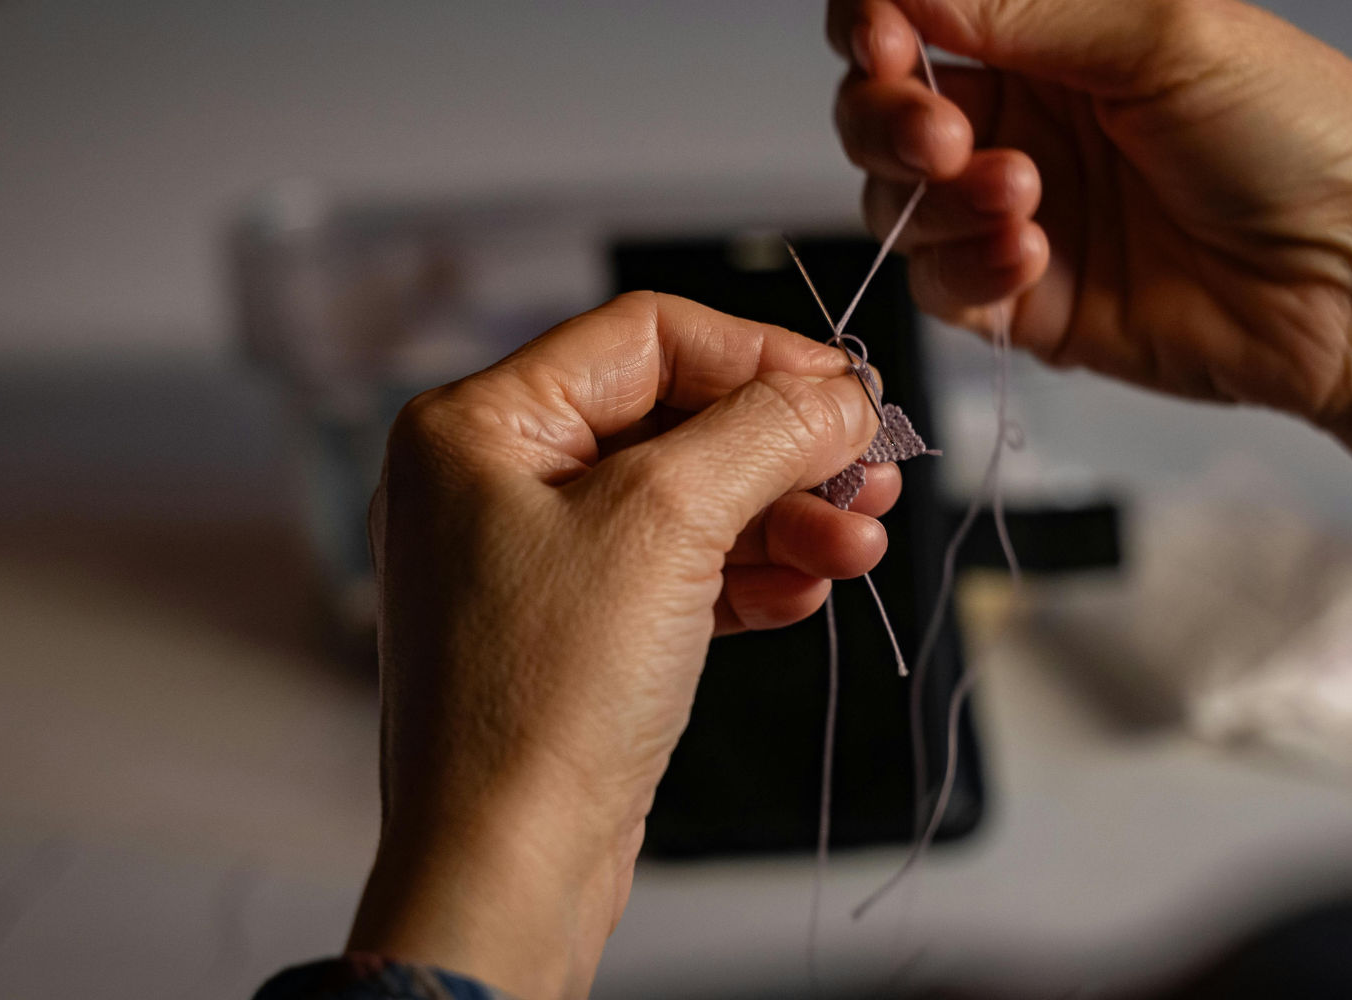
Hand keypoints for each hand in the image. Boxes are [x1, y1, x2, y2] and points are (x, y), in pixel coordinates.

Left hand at [345, 292, 894, 998]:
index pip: (643, 336)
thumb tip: (838, 395)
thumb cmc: (542, 697)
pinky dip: (750, 575)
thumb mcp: (665, 524)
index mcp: (478, 425)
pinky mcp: (577, 632)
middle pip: (676, 420)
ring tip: (858, 544)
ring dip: (785, 517)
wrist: (509, 867)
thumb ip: (763, 432)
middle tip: (873, 472)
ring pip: (689, 500)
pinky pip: (680, 573)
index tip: (847, 392)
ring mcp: (535, 562)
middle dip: (785, 450)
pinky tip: (806, 589)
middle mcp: (495, 482)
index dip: (759, 354)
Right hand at [829, 0, 1351, 519]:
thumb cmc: (1306, 136)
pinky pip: (942, 284)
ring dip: (936, 197)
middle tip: (939, 133)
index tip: (883, 36)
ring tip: (1017, 194)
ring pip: (900, 202)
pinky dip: (966, 266)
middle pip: (885, 110)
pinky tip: (1030, 250)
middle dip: (889, 117)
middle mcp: (1028, 119)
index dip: (878, 24)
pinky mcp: (1027, 304)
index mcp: (1056, 37)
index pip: (919, 17)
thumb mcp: (1166, 36)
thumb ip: (1024, 10)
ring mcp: (1022, 213)